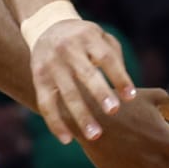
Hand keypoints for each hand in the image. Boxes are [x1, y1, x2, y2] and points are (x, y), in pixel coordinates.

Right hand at [28, 17, 135, 144]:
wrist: (47, 28)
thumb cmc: (85, 39)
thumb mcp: (101, 37)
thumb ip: (115, 58)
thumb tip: (125, 90)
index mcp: (88, 37)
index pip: (106, 57)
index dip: (119, 77)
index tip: (131, 97)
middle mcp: (68, 49)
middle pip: (86, 73)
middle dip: (100, 93)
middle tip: (113, 111)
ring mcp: (51, 65)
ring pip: (66, 93)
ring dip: (80, 115)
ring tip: (95, 136)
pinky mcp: (38, 78)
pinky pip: (46, 104)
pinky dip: (55, 123)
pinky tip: (67, 139)